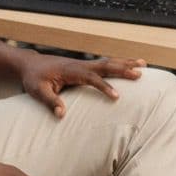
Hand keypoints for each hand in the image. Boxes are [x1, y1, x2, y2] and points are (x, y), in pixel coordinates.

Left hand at [18, 53, 145, 117]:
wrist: (30, 64)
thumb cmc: (33, 78)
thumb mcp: (37, 90)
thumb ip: (49, 101)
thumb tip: (62, 114)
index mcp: (70, 70)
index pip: (91, 78)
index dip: (104, 87)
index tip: (117, 97)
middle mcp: (80, 64)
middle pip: (105, 65)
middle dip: (122, 70)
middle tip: (140, 75)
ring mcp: (83, 64)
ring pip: (108, 62)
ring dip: (125, 63)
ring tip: (144, 65)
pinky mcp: (84, 66)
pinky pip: (104, 64)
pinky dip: (118, 63)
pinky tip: (129, 65)